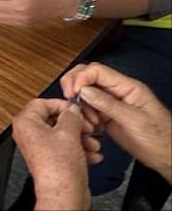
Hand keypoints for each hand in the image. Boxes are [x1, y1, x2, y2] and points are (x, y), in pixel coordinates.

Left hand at [12, 99, 93, 209]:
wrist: (64, 194)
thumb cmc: (58, 168)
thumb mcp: (68, 133)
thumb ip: (71, 115)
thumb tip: (72, 109)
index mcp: (26, 123)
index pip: (41, 103)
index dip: (61, 105)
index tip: (76, 109)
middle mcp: (29, 134)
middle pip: (54, 119)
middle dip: (76, 124)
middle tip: (87, 127)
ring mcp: (39, 148)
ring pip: (62, 134)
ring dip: (81, 138)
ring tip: (93, 144)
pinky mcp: (50, 160)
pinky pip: (65, 148)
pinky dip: (79, 150)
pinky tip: (92, 155)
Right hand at [61, 63, 171, 182]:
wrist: (168, 159)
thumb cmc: (161, 139)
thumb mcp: (135, 120)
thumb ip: (108, 104)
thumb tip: (84, 90)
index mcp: (128, 87)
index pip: (97, 71)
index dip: (81, 78)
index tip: (72, 92)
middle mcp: (117, 92)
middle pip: (88, 76)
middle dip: (74, 84)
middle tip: (68, 98)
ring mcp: (111, 104)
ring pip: (85, 92)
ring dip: (79, 103)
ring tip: (86, 119)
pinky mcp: (107, 117)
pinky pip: (88, 109)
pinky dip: (83, 115)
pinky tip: (88, 125)